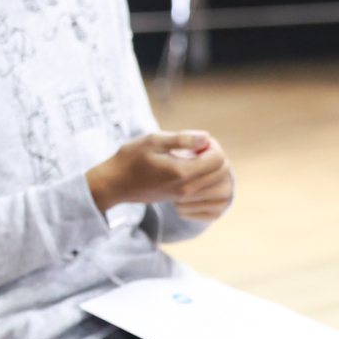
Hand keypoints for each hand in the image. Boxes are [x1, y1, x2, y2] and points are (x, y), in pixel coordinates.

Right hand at [85, 131, 227, 213]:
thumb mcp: (153, 140)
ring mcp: (185, 197)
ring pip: (218, 185)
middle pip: (223, 172)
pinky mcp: (181, 201)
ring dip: (212, 169)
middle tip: (197, 148)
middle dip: (216, 156)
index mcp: (182, 172)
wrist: (115, 183)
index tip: (196, 141)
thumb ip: (182, 139)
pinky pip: (208, 193)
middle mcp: (187, 188)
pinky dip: (206, 180)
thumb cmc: (130, 158)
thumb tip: (206, 138)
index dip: (212, 145)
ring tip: (193, 159)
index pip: (218, 159)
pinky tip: (189, 170)